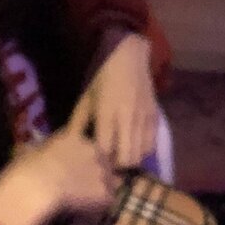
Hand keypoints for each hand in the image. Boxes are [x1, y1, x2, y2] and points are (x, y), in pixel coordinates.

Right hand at [0, 128, 116, 224]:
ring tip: (81, 208)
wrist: (35, 187)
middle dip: (94, 177)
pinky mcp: (106, 193)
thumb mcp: (29, 152)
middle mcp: (93, 150)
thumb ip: (39, 152)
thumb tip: (31, 154)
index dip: (82, 163)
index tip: (75, 174)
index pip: (87, 148)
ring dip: (97, 194)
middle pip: (103, 164)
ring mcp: (103, 171)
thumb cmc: (25, 170)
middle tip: (81, 193)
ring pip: (108, 184)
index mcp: (74, 139)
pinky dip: (95, 212)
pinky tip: (80, 217)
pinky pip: (105, 204)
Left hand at [70, 31, 157, 168]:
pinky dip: (142, 151)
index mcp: (106, 113)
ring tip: (121, 156)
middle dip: (116, 166)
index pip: (104, 149)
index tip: (94, 162)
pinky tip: (134, 146)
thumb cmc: (103, 77)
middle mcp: (127, 119)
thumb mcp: (86, 97)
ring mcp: (143, 119)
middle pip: (125, 158)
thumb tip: (70, 143)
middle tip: (109, 163)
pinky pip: (151, 145)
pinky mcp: (154, 117)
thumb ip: (78, 122)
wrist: (130, 59)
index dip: (99, 160)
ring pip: (139, 155)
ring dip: (129, 159)